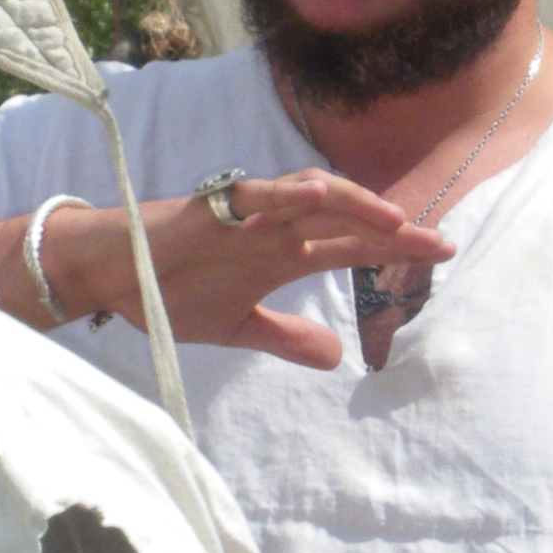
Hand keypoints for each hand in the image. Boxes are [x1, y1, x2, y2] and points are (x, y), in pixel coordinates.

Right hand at [0, 174, 452, 369]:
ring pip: (314, 198)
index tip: (442, 256)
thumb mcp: (239, 328)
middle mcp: (276, 228)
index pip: (352, 247)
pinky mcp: (215, 208)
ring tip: (397, 222)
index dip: (396, 250)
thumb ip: (286, 337)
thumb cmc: (170, 289)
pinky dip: (294, 193)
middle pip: (347, 221)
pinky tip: (326, 196)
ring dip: (357, 207)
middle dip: (395, 231)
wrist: (110, 274)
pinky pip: (260, 193)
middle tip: (442, 243)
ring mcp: (249, 216)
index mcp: (284, 254)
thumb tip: (336, 359)